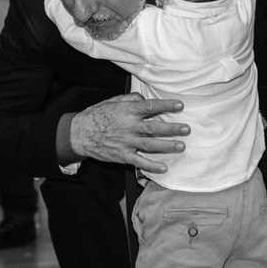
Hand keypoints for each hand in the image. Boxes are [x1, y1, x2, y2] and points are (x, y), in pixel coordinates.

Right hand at [68, 93, 188, 173]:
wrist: (79, 133)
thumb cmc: (97, 115)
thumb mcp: (112, 102)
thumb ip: (130, 100)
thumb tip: (144, 99)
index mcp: (127, 111)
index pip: (150, 107)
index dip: (165, 106)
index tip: (180, 106)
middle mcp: (129, 126)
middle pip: (154, 127)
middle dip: (171, 128)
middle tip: (187, 129)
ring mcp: (126, 142)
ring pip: (150, 144)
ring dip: (167, 146)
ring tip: (181, 146)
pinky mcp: (122, 155)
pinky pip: (139, 161)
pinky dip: (151, 166)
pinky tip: (163, 168)